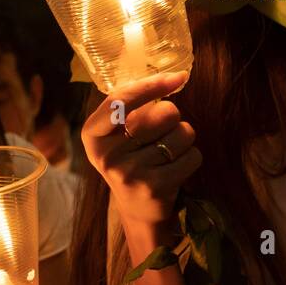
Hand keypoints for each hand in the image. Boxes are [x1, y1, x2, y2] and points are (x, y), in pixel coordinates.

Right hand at [81, 71, 199, 230]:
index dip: (150, 86)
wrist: (137, 207)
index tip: (176, 77)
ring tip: (168, 152)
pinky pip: (192, 156)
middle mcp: (107, 154)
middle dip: (172, 117)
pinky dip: (191, 158)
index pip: (120, 100)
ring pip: (181, 134)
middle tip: (162, 133)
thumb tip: (177, 77)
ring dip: (183, 139)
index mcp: (93, 135)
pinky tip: (176, 168)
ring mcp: (129, 173)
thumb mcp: (117, 133)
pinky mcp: (154, 187)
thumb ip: (134, 104)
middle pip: (163, 113)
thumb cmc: (132, 157)